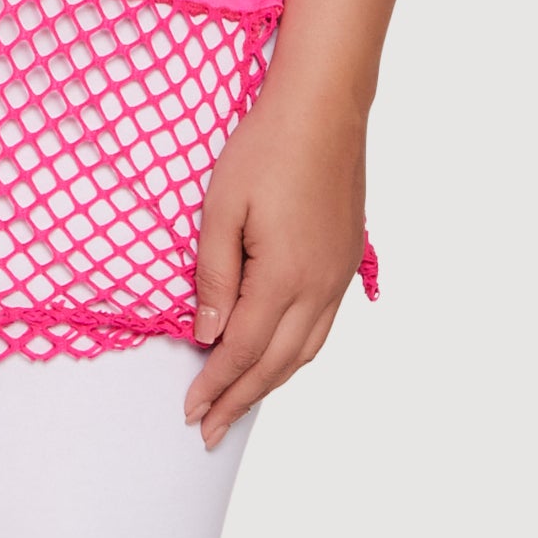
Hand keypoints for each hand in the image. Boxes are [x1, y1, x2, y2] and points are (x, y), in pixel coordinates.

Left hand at [182, 86, 369, 448]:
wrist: (324, 108)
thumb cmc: (267, 148)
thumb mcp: (221, 210)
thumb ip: (214, 278)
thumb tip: (208, 333)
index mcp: (285, 277)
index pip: (244, 350)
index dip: (216, 385)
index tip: (192, 412)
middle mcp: (320, 286)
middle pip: (278, 363)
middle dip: (241, 400)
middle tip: (211, 430)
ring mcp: (339, 276)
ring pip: (306, 351)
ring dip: (271, 383)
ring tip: (240, 404)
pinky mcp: (346, 261)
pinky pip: (323, 326)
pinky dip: (297, 354)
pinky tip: (279, 358)